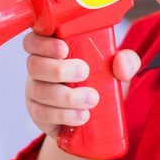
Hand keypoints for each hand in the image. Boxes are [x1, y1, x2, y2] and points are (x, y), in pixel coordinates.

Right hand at [23, 30, 141, 139]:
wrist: (97, 118)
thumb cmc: (100, 83)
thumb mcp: (116, 70)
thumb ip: (125, 61)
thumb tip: (121, 64)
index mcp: (51, 51)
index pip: (34, 41)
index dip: (43, 43)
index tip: (64, 49)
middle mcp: (39, 70)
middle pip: (34, 65)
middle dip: (58, 69)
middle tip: (84, 72)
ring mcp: (36, 93)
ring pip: (39, 91)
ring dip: (67, 96)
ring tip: (92, 99)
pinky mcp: (39, 115)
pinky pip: (43, 114)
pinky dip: (65, 115)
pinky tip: (81, 116)